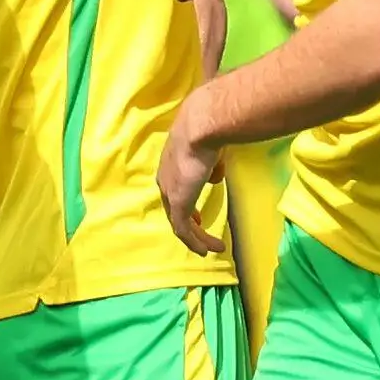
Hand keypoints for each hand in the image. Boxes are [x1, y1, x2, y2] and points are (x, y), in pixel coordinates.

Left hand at [157, 109, 226, 254]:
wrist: (200, 129)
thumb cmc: (207, 131)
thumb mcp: (210, 149)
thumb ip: (211, 164)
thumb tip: (214, 174)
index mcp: (170, 165)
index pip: (175, 189)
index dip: (186, 203)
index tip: (198, 214)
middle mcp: (165, 180)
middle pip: (174, 207)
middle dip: (188, 221)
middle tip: (200, 229)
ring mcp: (170, 194)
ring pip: (181, 223)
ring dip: (197, 237)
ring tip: (211, 248)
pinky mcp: (178, 205)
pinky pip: (185, 230)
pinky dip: (196, 242)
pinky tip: (206, 250)